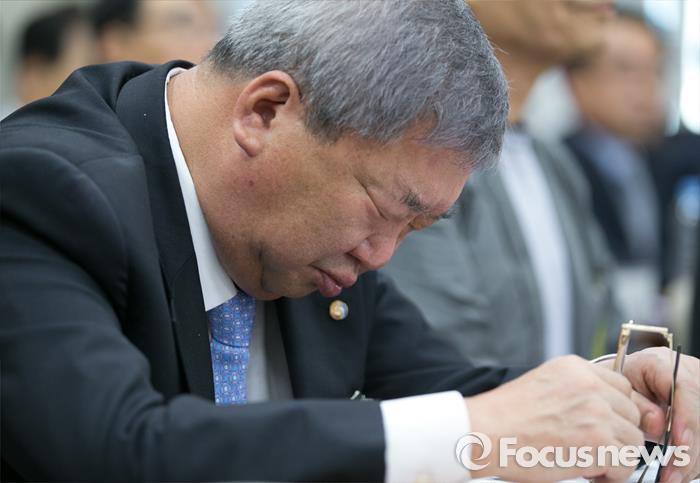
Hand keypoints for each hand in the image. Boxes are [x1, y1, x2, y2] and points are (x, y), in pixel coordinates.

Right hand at [465, 355, 655, 482]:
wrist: (487, 433)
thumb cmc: (505, 416)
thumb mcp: (542, 384)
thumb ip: (574, 389)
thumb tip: (601, 409)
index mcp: (575, 368)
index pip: (621, 387)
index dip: (615, 411)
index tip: (605, 426)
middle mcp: (590, 385)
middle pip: (632, 413)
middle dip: (617, 434)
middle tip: (593, 448)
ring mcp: (597, 413)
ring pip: (633, 440)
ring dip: (615, 455)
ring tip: (589, 461)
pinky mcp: (599, 443)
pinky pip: (625, 464)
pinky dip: (612, 475)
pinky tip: (589, 472)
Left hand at [620, 347, 699, 481]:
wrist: (623, 382)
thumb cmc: (620, 384)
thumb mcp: (620, 390)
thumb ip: (637, 405)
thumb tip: (659, 424)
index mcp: (661, 362)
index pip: (685, 388)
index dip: (686, 418)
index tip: (679, 443)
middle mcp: (687, 373)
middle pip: (699, 413)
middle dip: (689, 449)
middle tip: (672, 474)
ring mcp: (698, 391)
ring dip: (692, 459)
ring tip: (671, 477)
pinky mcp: (698, 410)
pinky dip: (693, 458)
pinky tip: (679, 471)